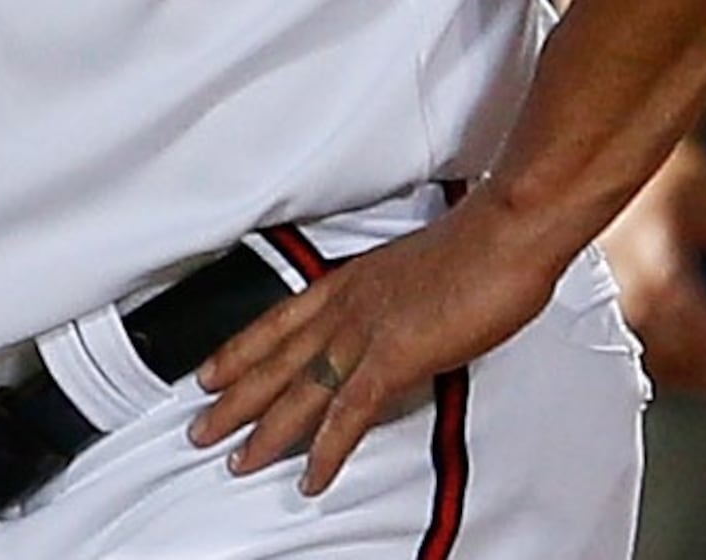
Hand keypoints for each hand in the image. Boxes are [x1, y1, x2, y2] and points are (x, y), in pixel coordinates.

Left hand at [190, 185, 569, 496]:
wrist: (506, 231)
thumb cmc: (479, 242)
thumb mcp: (419, 268)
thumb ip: (396, 298)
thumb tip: (398, 320)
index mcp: (351, 280)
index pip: (278, 320)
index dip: (239, 350)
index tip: (211, 371)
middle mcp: (347, 304)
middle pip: (274, 360)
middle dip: (233, 398)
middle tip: (200, 427)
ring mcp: (365, 331)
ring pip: (297, 391)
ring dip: (263, 431)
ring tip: (237, 459)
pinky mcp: (393, 358)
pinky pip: (348, 415)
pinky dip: (326, 451)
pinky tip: (311, 475)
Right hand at [602, 139, 705, 391]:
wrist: (616, 164)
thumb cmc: (677, 185)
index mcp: (652, 227)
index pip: (668, 279)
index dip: (694, 318)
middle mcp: (616, 254)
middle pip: (640, 314)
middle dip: (681, 350)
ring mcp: (596, 276)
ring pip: (617, 332)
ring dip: (662, 362)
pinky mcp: (588, 295)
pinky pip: (606, 339)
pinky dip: (641, 360)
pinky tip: (677, 373)